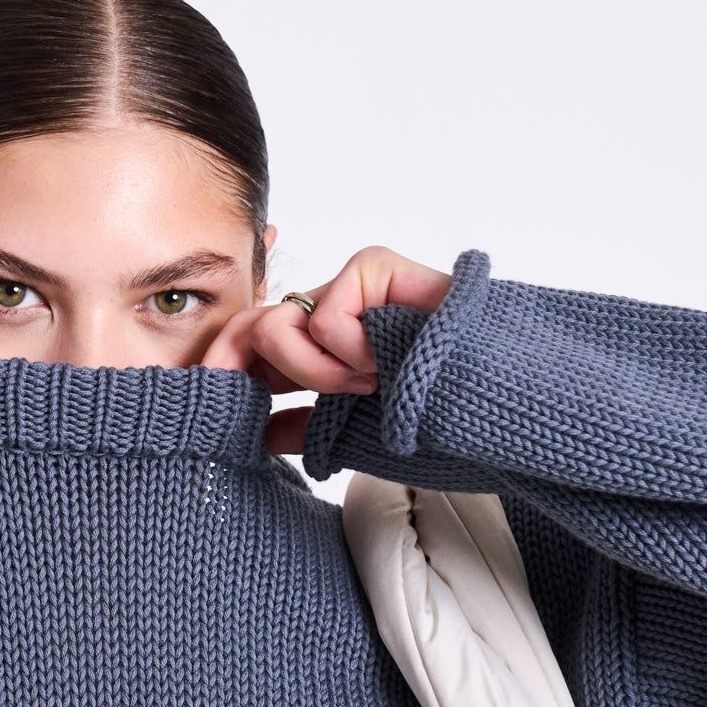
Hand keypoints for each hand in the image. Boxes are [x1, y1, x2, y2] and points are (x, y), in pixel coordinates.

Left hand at [200, 245, 452, 455]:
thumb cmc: (446, 424)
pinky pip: (325, 315)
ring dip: (316, 375)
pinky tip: (388, 362)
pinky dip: (348, 353)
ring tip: (370, 387)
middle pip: (249, 331)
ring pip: (277, 325)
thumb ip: (306, 429)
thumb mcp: (359, 437)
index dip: (223, 380)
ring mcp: (351, 290)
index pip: (255, 356)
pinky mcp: (374, 269)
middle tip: (243, 412)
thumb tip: (256, 435)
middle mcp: (332, 317)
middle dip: (234, 373)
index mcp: (326, 354)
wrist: (503, 409)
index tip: (202, 421)